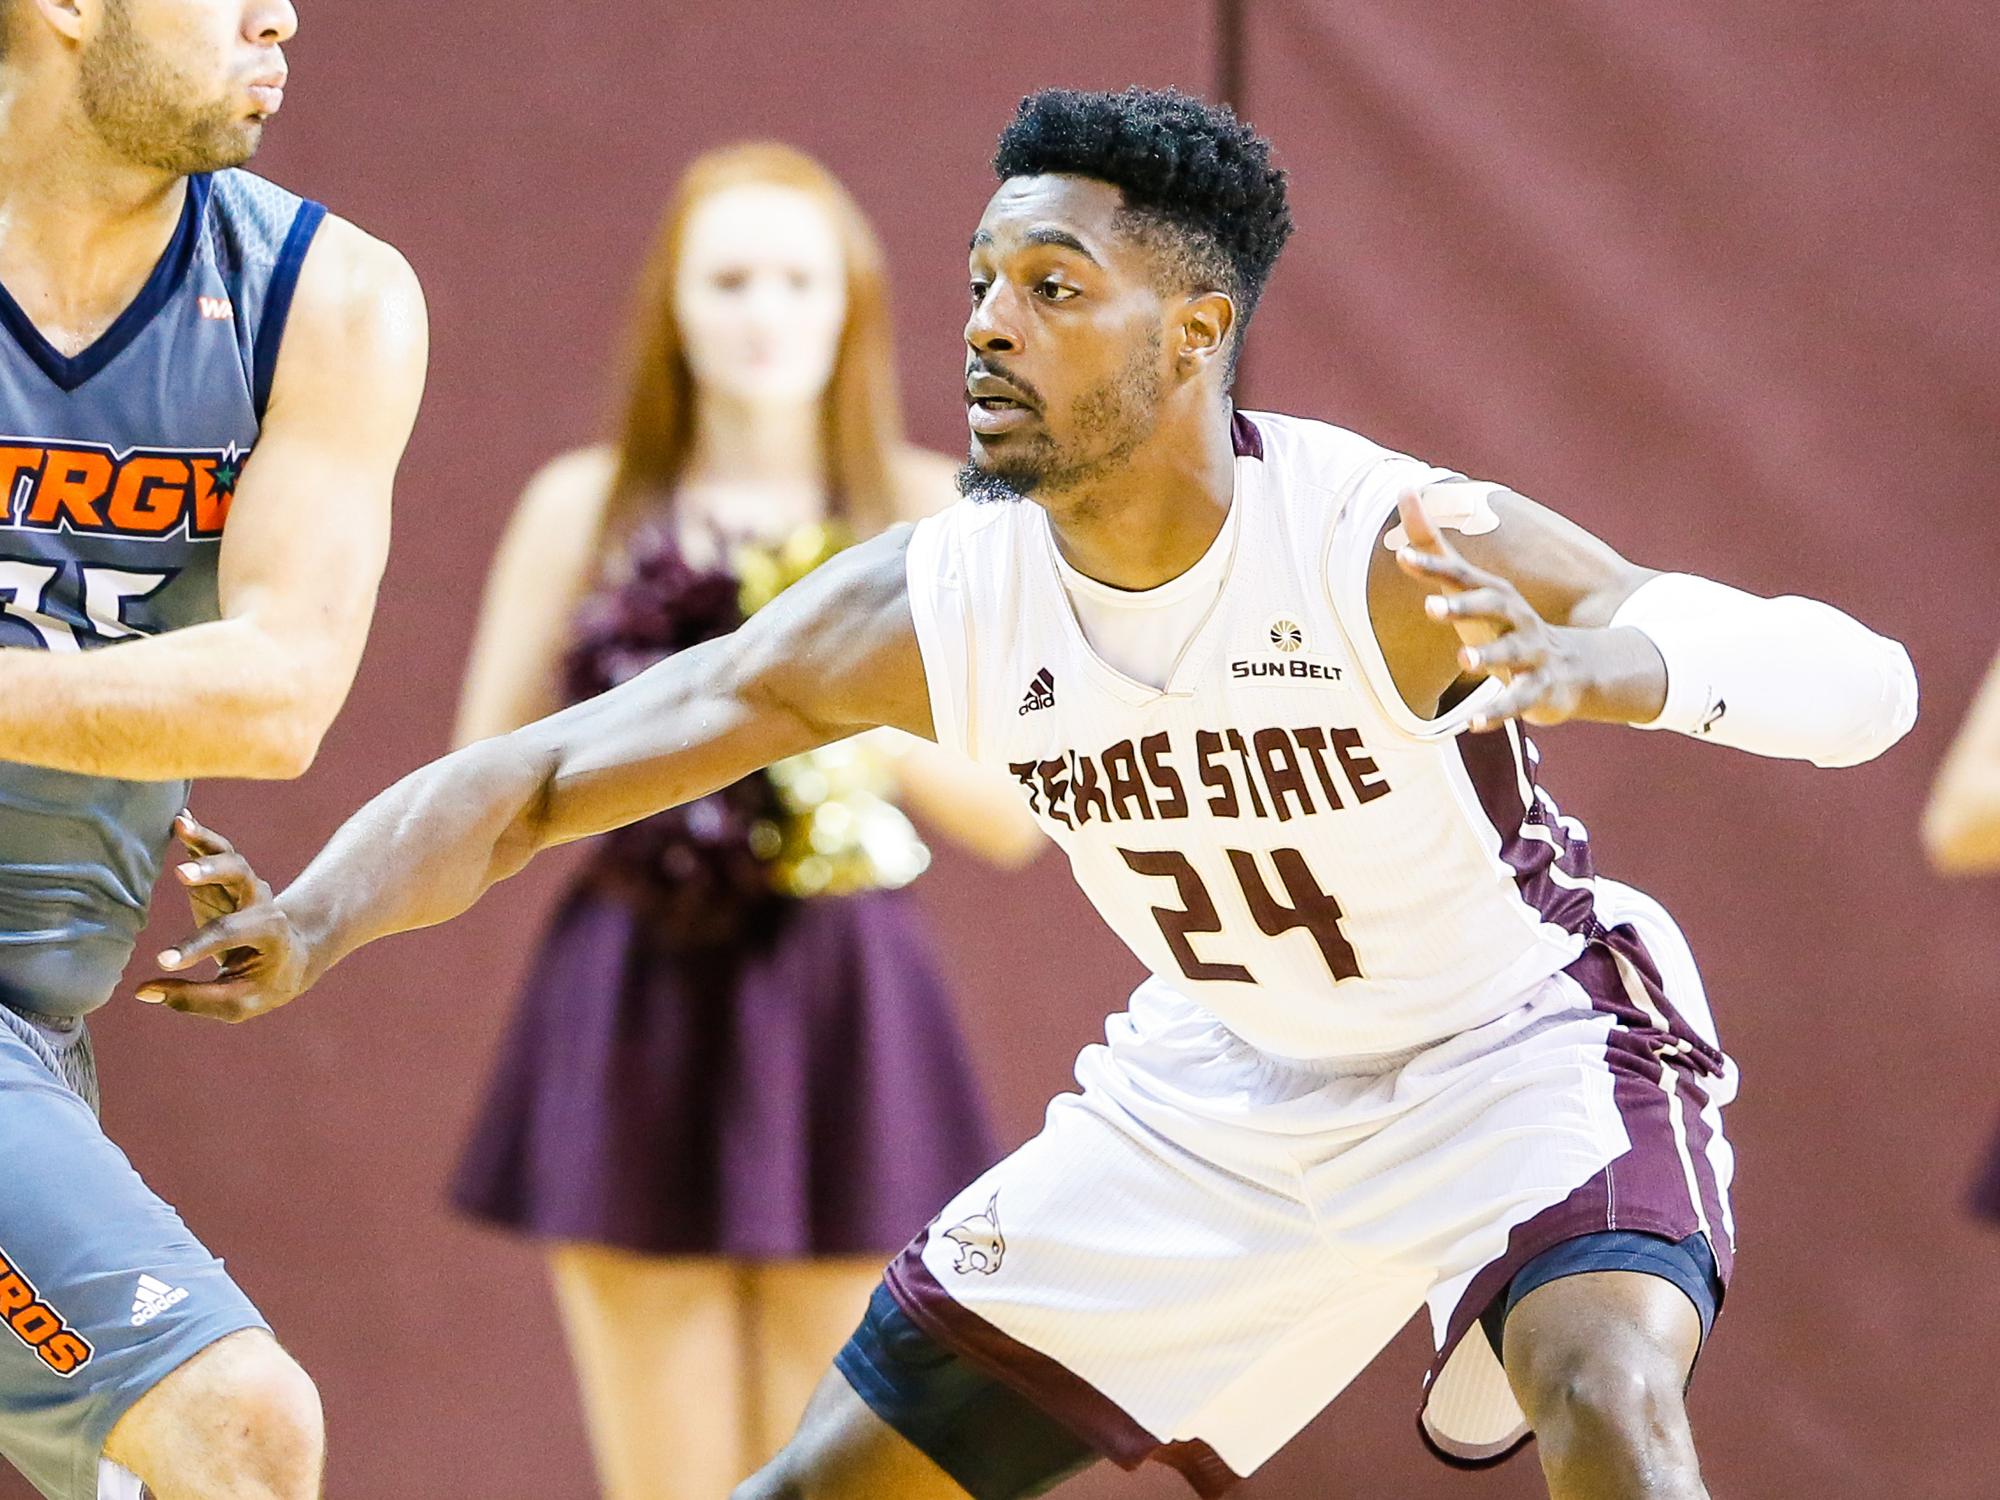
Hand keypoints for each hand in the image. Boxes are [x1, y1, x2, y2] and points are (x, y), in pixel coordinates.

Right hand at [136, 811, 311, 1022]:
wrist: (291, 955)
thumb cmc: (263, 982)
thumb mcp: (240, 1002)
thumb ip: (195, 999)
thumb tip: (143, 993)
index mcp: (270, 932)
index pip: (231, 934)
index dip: (197, 947)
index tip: (163, 962)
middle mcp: (260, 902)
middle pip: (240, 878)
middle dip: (212, 873)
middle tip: (182, 874)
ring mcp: (242, 886)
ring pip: (228, 857)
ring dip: (204, 841)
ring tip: (180, 824)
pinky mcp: (223, 879)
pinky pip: (213, 852)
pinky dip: (198, 835)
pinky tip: (179, 819)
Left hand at [1393, 490, 1598, 729]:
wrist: (1572, 670)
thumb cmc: (1504, 625)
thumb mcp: (1470, 589)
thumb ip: (1436, 547)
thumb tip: (1406, 490)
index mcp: (1495, 595)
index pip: (1462, 575)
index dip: (1434, 566)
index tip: (1403, 556)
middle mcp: (1515, 618)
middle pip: (1492, 606)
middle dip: (1463, 606)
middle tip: (1430, 606)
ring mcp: (1530, 653)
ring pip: (1511, 653)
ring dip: (1489, 656)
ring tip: (1463, 661)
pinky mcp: (1539, 690)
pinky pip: (1518, 701)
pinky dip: (1497, 712)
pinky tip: (1474, 724)